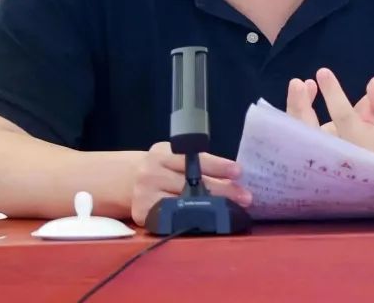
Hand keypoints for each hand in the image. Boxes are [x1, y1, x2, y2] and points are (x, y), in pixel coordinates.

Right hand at [130, 142, 250, 225]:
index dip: (218, 166)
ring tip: (233, 209)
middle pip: (192, 182)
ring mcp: (145, 194)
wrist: (128, 181)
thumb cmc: (162, 168)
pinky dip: (193, 219)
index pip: (194, 159)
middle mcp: (151, 172)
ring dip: (212, 206)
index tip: (238, 171)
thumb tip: (232, 176)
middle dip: (222, 190)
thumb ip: (195, 163)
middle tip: (245, 196)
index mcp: (161, 153)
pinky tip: (209, 220)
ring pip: (185, 202)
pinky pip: (173, 217)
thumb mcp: (173, 157)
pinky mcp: (143, 214)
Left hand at [285, 68, 373, 154]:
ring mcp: (321, 156)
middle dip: (302, 109)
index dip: (333, 95)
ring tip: (298, 83)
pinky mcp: (309, 151)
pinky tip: (302, 88)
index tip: (323, 72)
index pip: (344, 119)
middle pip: (313, 135)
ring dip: (295, 109)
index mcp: (362, 145)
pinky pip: (295, 135)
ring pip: (299, 137)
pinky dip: (295, 112)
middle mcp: (338, 156)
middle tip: (298, 83)